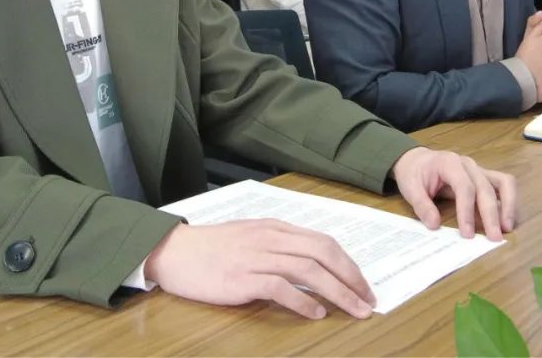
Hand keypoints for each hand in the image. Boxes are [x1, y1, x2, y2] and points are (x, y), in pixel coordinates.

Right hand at [145, 220, 375, 319]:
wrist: (173, 251)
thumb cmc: (209, 247)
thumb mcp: (248, 235)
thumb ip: (277, 244)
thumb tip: (309, 263)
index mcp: (273, 227)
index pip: (322, 241)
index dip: (348, 264)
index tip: (363, 284)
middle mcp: (268, 238)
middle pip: (322, 254)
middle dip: (351, 278)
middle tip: (368, 300)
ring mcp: (255, 257)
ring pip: (308, 270)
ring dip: (338, 292)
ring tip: (354, 310)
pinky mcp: (242, 278)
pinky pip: (281, 288)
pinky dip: (303, 301)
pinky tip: (316, 313)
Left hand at [392, 147, 516, 240]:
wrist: (416, 160)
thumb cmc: (413, 173)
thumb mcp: (409, 187)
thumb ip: (421, 205)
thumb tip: (434, 225)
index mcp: (449, 163)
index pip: (464, 187)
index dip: (467, 211)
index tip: (467, 234)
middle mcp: (468, 165)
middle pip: (485, 188)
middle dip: (491, 215)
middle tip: (494, 238)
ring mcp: (479, 169)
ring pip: (503, 183)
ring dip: (508, 206)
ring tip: (506, 229)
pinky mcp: (484, 177)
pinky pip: (504, 185)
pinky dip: (509, 201)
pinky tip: (506, 220)